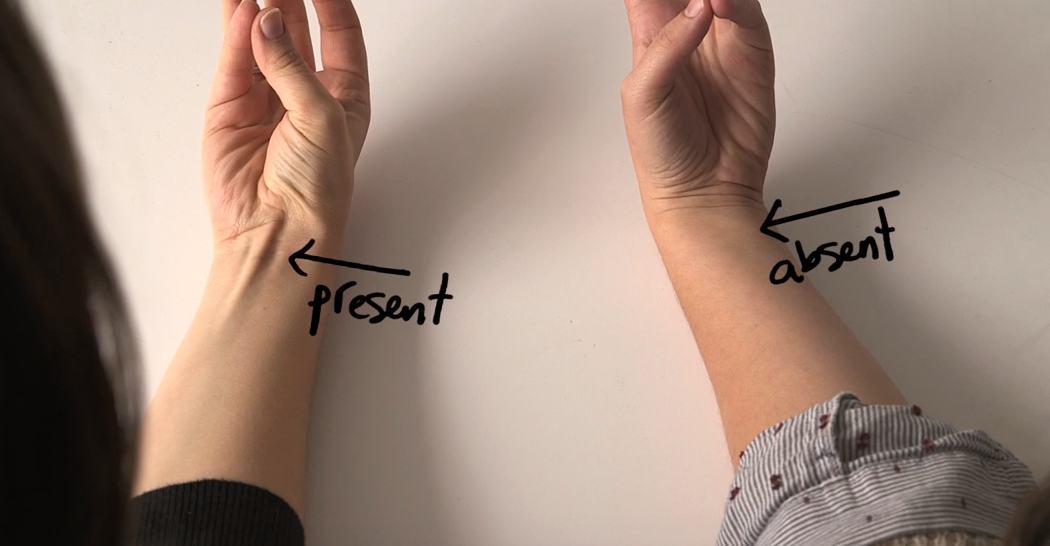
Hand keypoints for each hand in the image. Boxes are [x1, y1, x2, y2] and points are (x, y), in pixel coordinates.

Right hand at [203, 0, 370, 247]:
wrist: (277, 230)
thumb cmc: (317, 189)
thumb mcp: (321, 117)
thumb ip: (292, 65)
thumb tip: (267, 19)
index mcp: (344, 96)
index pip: (341, 33)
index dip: (332, 1)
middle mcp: (305, 93)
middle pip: (298, 29)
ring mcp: (266, 98)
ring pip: (260, 39)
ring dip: (259, 8)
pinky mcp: (230, 106)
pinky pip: (234, 60)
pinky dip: (235, 32)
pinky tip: (240, 8)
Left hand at [620, 0, 774, 216]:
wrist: (704, 190)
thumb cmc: (662, 151)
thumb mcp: (643, 96)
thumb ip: (666, 46)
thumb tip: (697, 7)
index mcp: (649, 36)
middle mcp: (686, 32)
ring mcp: (721, 39)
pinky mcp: (752, 50)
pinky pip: (748, 13)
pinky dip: (738, 2)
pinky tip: (722, 3)